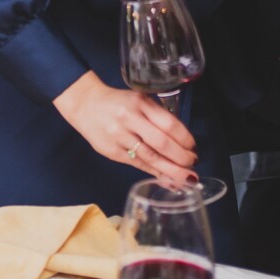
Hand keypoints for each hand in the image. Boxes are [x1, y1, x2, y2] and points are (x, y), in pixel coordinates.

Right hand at [51, 72, 198, 185]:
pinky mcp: (112, 152)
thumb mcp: (139, 100)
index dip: (185, 139)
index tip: (193, 147)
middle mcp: (130, 119)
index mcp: (140, 103)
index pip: (169, 124)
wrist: (86, 105)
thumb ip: (157, 117)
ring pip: (151, 158)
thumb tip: (182, 142)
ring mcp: (120, 136)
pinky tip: (167, 178)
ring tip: (185, 177)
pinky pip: (138, 164)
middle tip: (192, 164)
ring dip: (171, 170)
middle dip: (181, 158)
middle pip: (162, 143)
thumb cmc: (118, 103)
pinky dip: (155, 173)